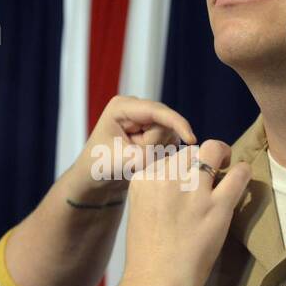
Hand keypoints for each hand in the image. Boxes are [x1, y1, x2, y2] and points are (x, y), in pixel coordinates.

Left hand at [69, 96, 196, 203]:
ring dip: (158, 152)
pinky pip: (169, 141)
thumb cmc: (100, 166)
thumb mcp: (123, 161)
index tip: (191, 139)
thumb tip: (175, 150)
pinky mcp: (151, 130)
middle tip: (135, 160)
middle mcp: (135, 108)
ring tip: (136, 161)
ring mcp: (144, 119)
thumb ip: (149, 154)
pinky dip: (160, 155)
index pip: (157, 111)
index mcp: (122, 107)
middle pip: (165, 124)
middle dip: (156, 146)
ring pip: (169, 134)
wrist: (94, 178)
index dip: (177, 123)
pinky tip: (145, 161)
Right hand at [121, 139, 250, 285]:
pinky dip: (242, 170)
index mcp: (144, 179)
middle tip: (207, 178)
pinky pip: (238, 173)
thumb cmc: (148, 256)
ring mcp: (193, 189)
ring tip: (225, 171)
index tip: (185, 183)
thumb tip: (181, 181)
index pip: (167, 158)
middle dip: (199, 162)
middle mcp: (167, 177)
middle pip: (189, 152)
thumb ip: (156, 192)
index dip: (180, 169)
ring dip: (220, 159)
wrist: (159, 282)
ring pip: (212, 150)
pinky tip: (242, 175)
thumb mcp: (141, 211)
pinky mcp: (218, 205)